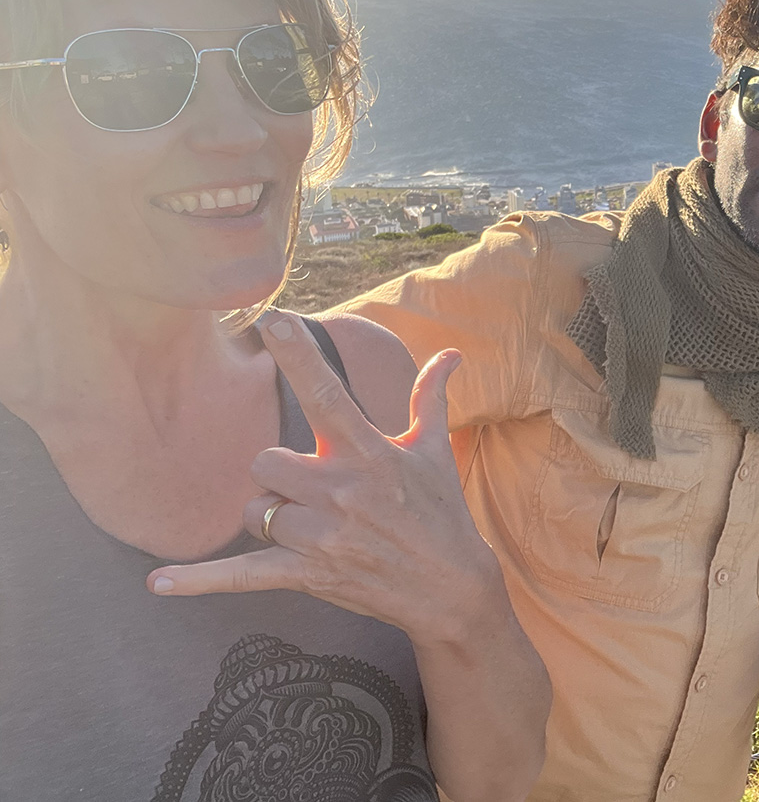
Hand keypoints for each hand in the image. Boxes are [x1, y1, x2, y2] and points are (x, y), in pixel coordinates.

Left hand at [146, 314, 503, 644]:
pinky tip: (157, 584)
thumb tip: (452, 353)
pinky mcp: (307, 574)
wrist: (452, 588)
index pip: (326, 394)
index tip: (272, 320)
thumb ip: (431, 398)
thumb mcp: (435, 451)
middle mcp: (341, 488)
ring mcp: (322, 534)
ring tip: (313, 528)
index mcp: (370, 452)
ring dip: (273, 516)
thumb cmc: (442, 513)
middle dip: (280, 475)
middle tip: (314, 489)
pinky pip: (241, 573)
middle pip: (265, 462)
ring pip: (255, 510)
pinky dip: (198, 581)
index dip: (298, 355)